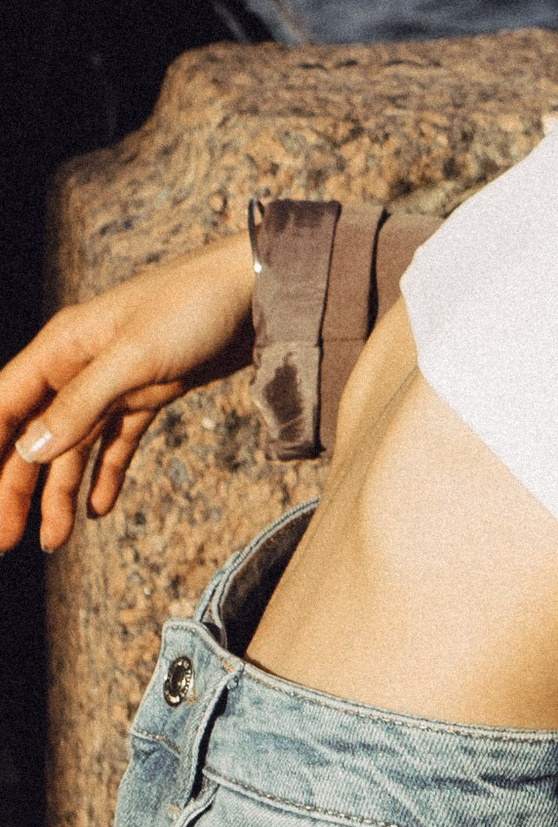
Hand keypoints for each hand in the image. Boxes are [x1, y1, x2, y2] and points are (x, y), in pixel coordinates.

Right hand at [0, 234, 255, 553]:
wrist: (263, 286)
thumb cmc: (195, 304)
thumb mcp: (134, 356)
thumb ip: (80, 404)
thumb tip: (27, 449)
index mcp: (63, 345)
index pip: (5, 405)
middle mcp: (80, 364)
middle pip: (34, 434)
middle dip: (16, 487)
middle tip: (7, 540)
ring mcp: (115, 380)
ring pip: (73, 446)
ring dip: (59, 492)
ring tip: (55, 540)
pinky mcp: (150, 391)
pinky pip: (116, 443)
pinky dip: (106, 475)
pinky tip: (99, 509)